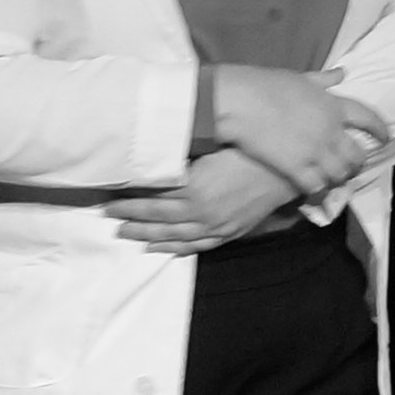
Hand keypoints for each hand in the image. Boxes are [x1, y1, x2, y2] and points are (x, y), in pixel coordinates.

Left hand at [109, 147, 302, 252]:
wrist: (288, 168)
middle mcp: (201, 212)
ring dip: (146, 234)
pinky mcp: (229, 231)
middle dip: (130, 216)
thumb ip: (182, 154)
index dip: (128, 197)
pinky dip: (175, 248)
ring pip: (173, 235)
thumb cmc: (251, 150)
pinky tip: (159, 247)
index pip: (151, 196)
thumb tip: (153, 154)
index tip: (109, 195)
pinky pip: (196, 245)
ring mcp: (216, 225)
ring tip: (124, 232)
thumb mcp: (213, 146)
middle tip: (107, 215)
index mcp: (194, 189)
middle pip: (157, 217)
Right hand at [209, 63, 379, 193]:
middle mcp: (331, 130)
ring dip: (338, 179)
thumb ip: (323, 80)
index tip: (384, 138)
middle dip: (356, 163)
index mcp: (333, 105)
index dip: (380, 130)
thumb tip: (342, 72)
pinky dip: (317, 190)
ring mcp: (315, 151)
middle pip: (356, 155)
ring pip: (339, 174)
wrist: (241, 102)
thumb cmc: (266, 84)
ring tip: (332, 180)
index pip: (368, 119)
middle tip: (351, 168)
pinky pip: (316, 186)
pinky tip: (312, 190)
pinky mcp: (297, 168)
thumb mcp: (300, 77)